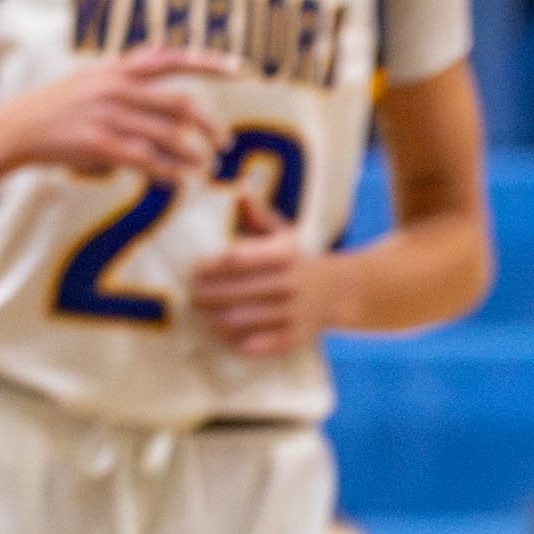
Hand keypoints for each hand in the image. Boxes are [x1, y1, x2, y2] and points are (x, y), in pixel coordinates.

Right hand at [0, 47, 229, 182]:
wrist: (11, 131)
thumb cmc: (55, 107)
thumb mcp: (91, 78)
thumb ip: (126, 68)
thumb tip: (161, 51)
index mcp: (118, 71)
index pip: (171, 59)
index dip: (208, 62)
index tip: (240, 69)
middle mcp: (116, 88)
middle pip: (179, 105)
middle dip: (208, 125)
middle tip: (225, 143)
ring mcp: (106, 115)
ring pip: (164, 135)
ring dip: (190, 153)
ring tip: (204, 166)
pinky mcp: (95, 143)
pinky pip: (141, 158)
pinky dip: (163, 170)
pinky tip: (174, 181)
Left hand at [186, 189, 326, 358]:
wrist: (342, 290)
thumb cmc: (300, 259)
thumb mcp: (285, 234)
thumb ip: (259, 215)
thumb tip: (239, 189)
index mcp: (286, 254)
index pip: (238, 260)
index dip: (211, 265)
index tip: (193, 268)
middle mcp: (292, 282)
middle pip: (237, 292)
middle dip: (208, 295)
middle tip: (191, 296)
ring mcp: (295, 312)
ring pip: (245, 319)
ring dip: (216, 318)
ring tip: (201, 315)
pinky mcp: (297, 336)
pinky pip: (260, 344)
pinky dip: (239, 341)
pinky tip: (224, 335)